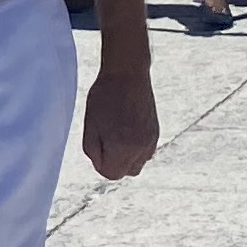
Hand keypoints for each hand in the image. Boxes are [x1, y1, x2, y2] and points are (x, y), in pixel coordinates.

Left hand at [79, 60, 157, 180]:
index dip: (99, 161)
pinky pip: (145, 152)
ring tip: (117, 132)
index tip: (97, 142)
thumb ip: (93, 152)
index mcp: (123, 147)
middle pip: (125, 172)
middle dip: (113, 161)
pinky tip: (127, 129)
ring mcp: (151, 141)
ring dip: (125, 156)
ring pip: (137, 164)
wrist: (127, 73)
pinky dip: (135, 148)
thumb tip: (102, 165)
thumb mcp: (90, 125)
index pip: (110, 173)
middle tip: (105, 137)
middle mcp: (141, 148)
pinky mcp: (156, 133)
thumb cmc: (104, 97)